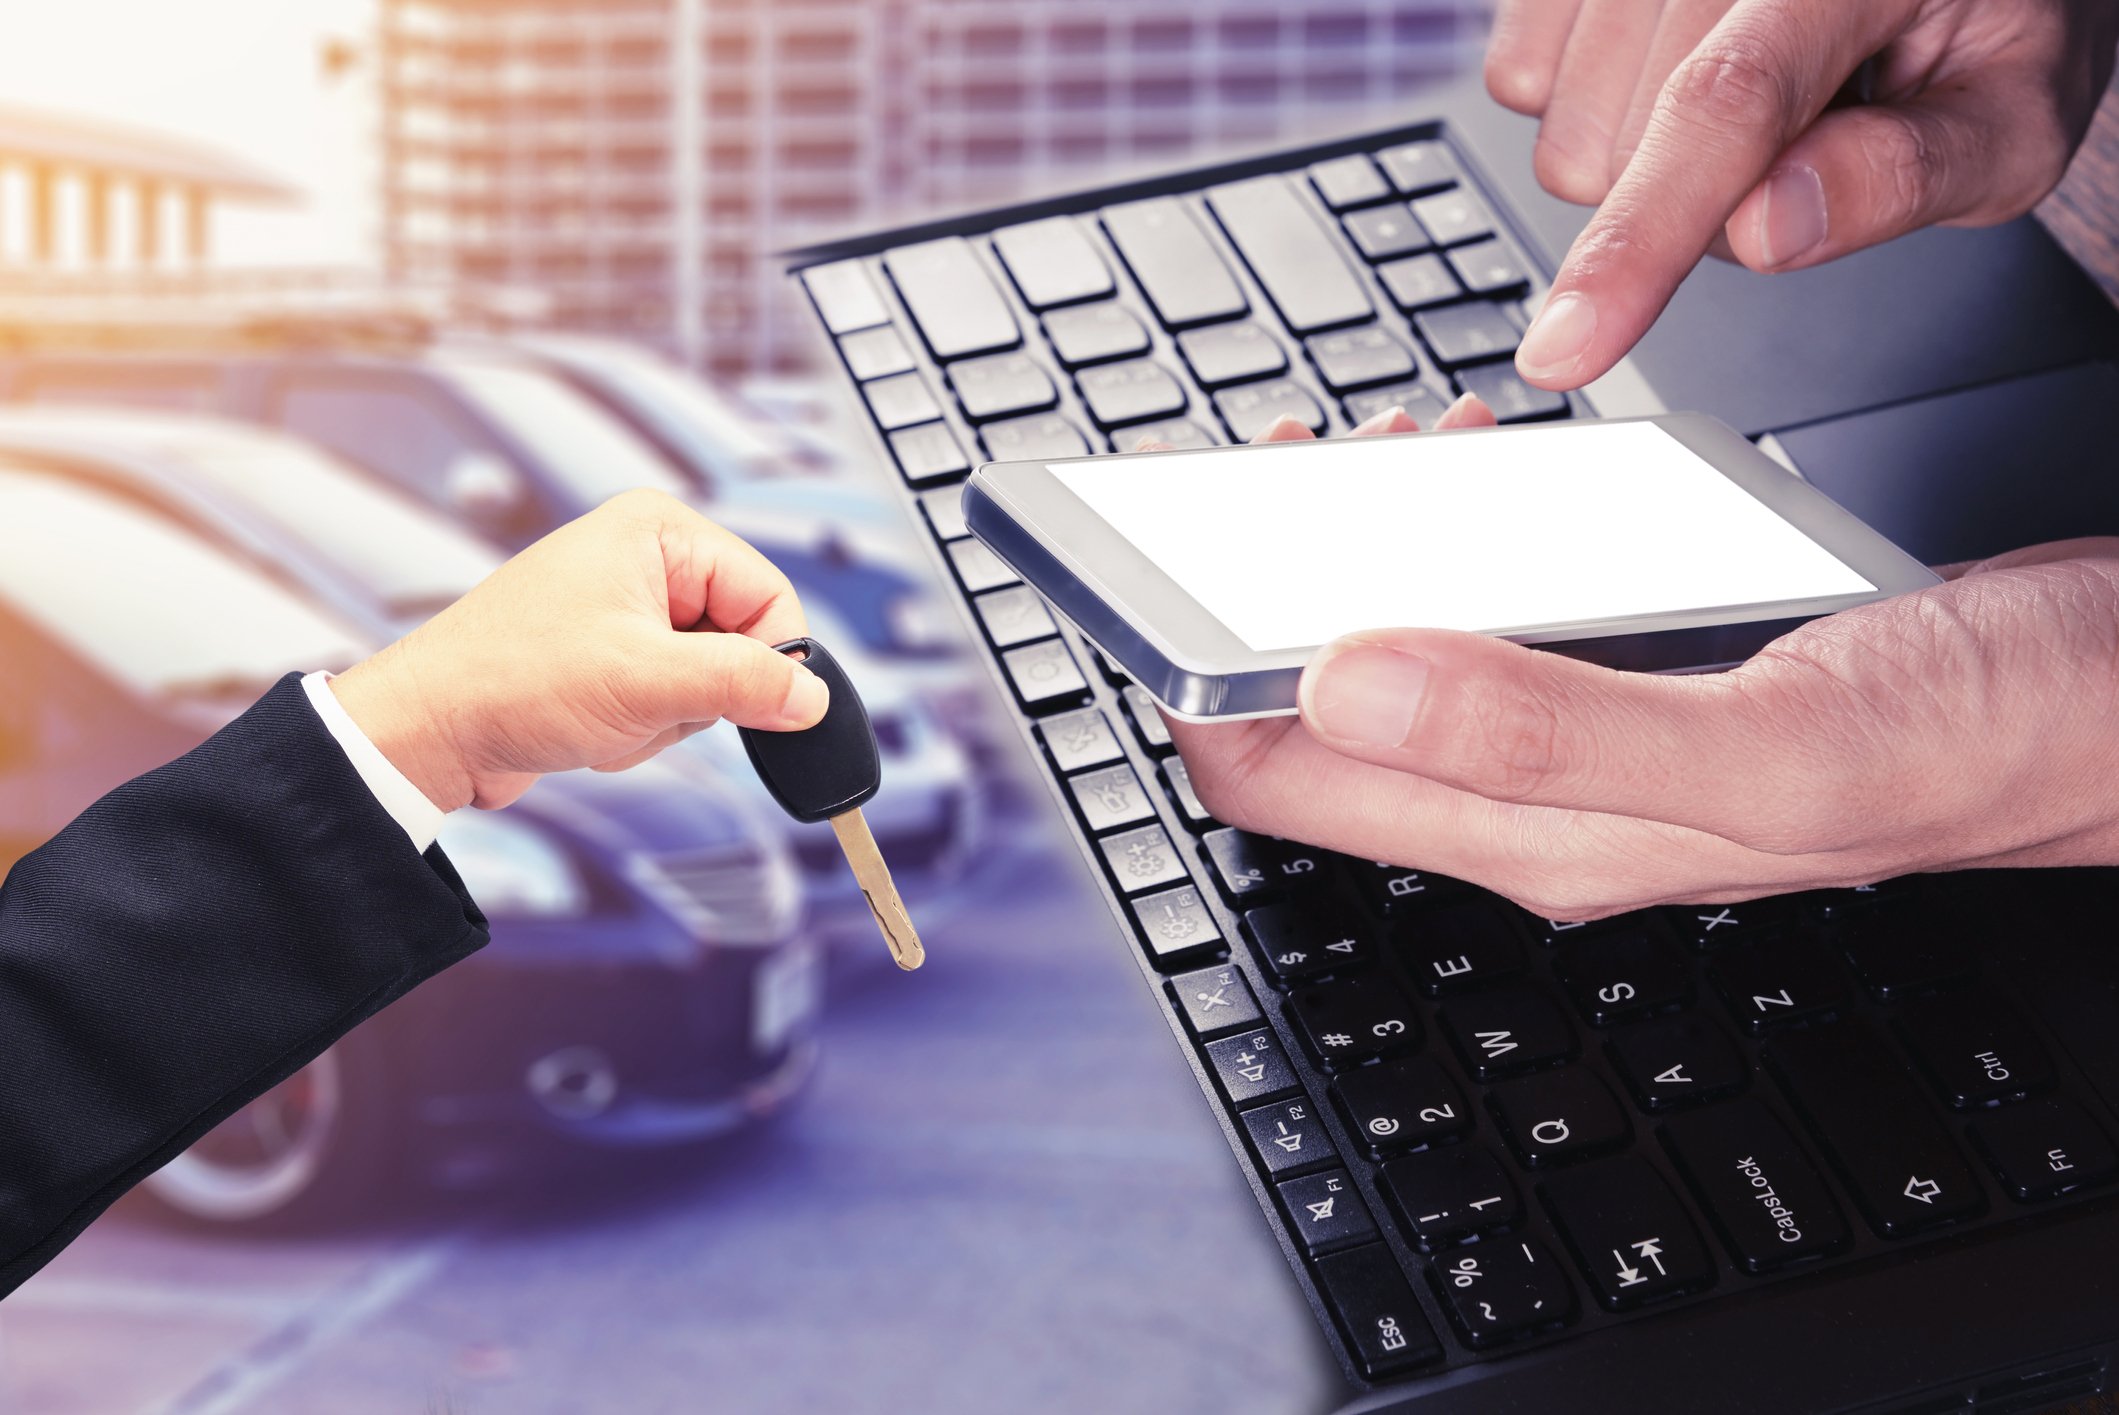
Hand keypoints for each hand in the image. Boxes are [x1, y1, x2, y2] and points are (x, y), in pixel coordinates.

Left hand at [330, 489, 824, 811]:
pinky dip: (643, 725)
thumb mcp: (649, 683)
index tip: (762, 707)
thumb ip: (745, 683)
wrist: (429, 732)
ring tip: (610, 713)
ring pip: (707, 677)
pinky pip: (668, 696)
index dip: (770, 657)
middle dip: (701, 692)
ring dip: (668, 715)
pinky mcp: (609, 653)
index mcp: (657, 530)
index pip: (768, 592)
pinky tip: (596, 725)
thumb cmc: (508, 681)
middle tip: (646, 702)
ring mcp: (625, 607)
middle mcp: (644, 557)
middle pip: (740, 638)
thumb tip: (812, 694)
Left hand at [1169, 519, 2118, 917]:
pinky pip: (1489, 625)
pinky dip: (1452, 544)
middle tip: (1298, 468)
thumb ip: (1550, 731)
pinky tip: (1489, 479)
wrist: (2116, 707)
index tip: (1187, 553)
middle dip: (1267, 593)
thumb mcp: (1770, 741)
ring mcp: (1586, 744)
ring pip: (1401, 665)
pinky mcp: (1637, 683)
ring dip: (1359, 556)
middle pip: (1321, 721)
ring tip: (1397, 453)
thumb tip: (1339, 684)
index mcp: (1541, 836)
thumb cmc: (1982, 739)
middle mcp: (1541, 803)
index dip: (1199, 674)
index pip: (1286, 781)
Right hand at [1486, 0, 2118, 390]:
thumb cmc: (1982, 16)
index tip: (1568, 347)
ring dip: (1643, 161)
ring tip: (1752, 101)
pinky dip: (1589, 109)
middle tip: (1800, 146)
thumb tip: (1766, 231)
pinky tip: (1670, 72)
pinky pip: (1518, 82)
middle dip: (1702, 201)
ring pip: (1564, 137)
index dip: (1641, 235)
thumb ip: (1909, 172)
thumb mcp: (2013, 111)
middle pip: (1628, 150)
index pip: (1723, 105)